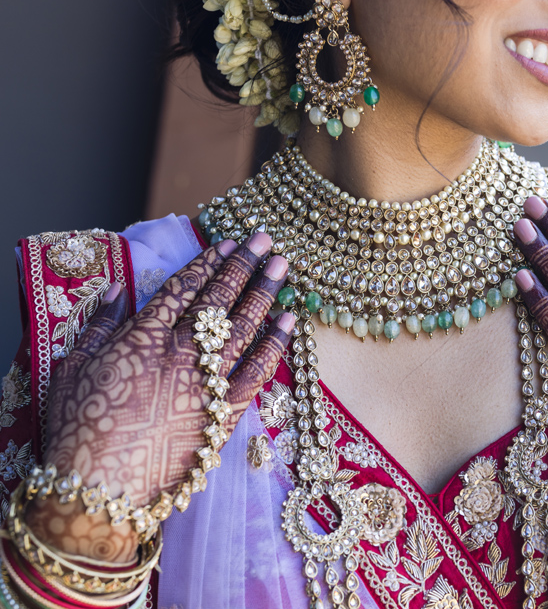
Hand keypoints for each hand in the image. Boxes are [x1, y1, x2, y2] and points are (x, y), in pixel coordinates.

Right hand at [29, 234, 292, 560]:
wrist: (100, 491)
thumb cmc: (77, 431)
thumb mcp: (72, 369)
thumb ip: (98, 326)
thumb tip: (117, 292)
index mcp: (143, 337)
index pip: (184, 288)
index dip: (208, 263)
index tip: (227, 243)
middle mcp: (181, 353)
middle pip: (220, 299)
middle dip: (244, 265)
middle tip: (266, 240)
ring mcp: (207, 382)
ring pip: (245, 327)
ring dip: (266, 293)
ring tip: (282, 267)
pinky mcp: (225, 414)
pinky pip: (258, 371)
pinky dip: (276, 344)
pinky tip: (290, 322)